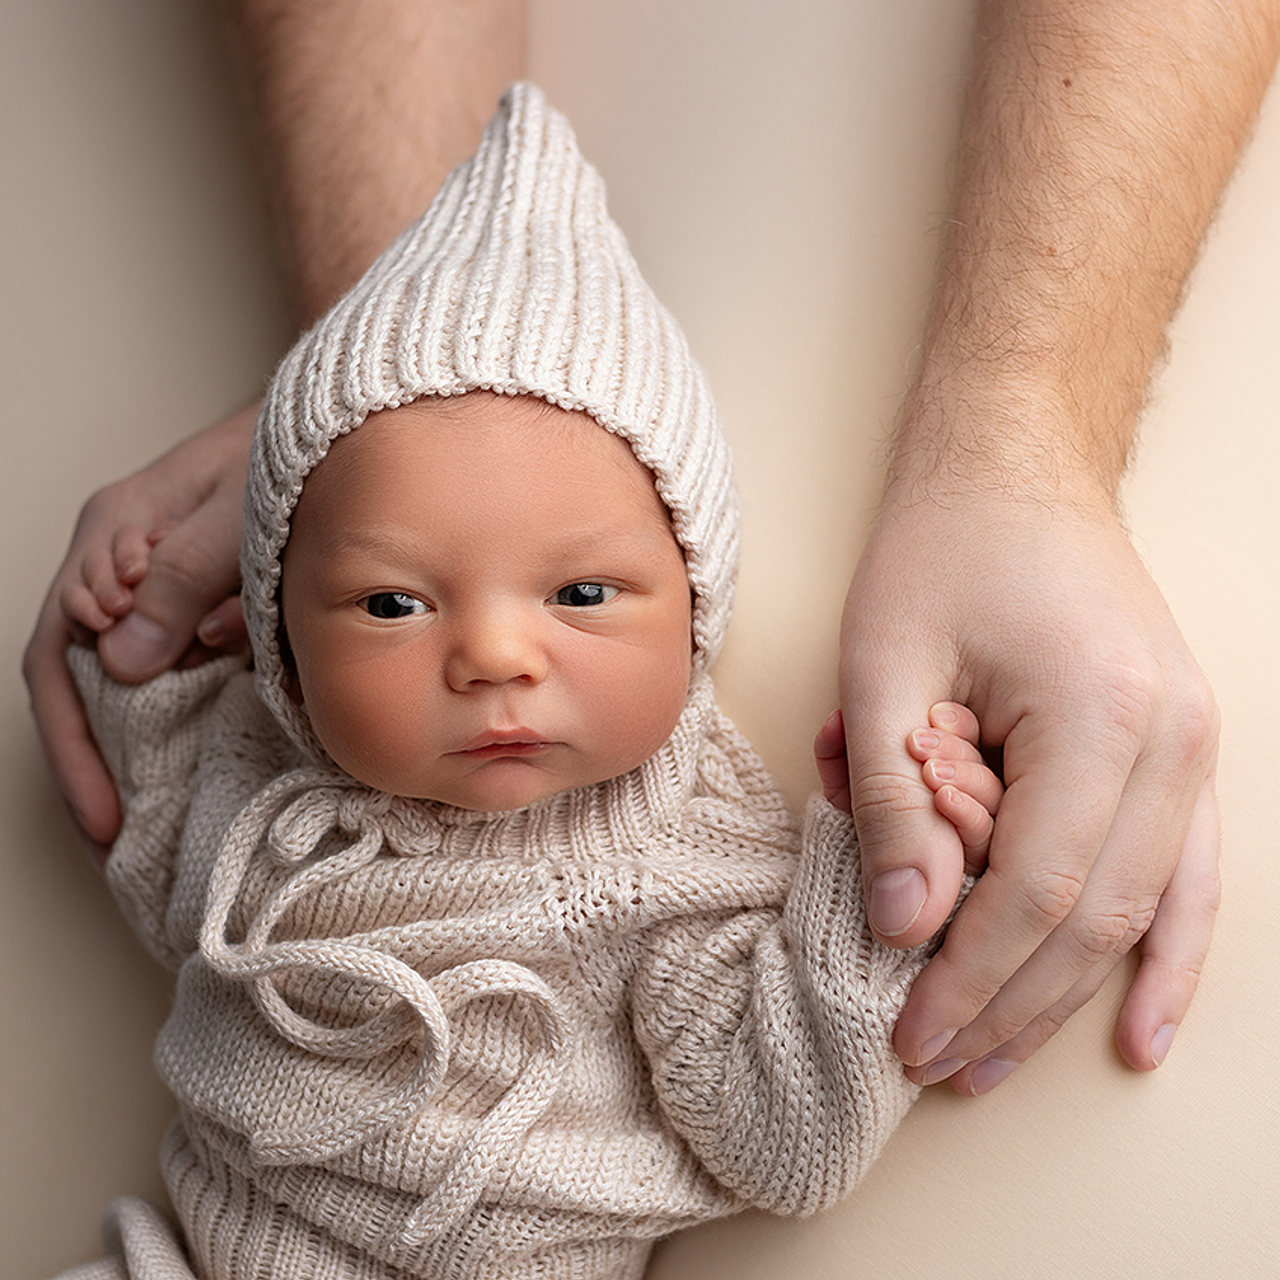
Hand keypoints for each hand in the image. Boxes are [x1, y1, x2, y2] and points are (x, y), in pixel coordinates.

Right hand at [23, 404, 254, 860]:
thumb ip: (181, 582)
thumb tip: (124, 663)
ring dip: (120, 746)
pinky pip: (163, 661)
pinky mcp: (197, 594)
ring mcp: (155, 579)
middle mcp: (120, 560)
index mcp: (112, 536)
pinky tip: (173, 763)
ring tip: (134, 820)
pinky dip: (162, 714)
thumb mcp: (235, 520)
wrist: (339, 428)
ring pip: (116, 674)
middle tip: (112, 837)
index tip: (109, 808)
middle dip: (89, 759)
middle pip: (78, 673)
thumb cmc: (287, 458)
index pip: (62, 653)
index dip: (77, 739)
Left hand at [838, 483, 1219, 1093]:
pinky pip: (1189, 874)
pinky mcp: (1184, 746)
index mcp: (1101, 714)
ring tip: (997, 1060)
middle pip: (1093, 919)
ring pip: (1141, 912)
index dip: (968, 978)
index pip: (1035, 892)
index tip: (908, 1033)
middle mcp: (1174, 740)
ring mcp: (1195, 745)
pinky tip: (1142, 1023)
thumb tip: (904, 928)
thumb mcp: (883, 666)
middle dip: (1008, 1005)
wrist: (1014, 469)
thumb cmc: (941, 549)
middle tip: (934, 1060)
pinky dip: (1165, 954)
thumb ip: (896, 802)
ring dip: (1067, 997)